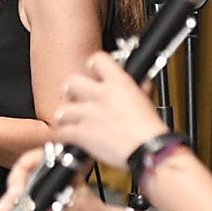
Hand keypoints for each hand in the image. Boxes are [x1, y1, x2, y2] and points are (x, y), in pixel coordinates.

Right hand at [0, 148, 133, 210]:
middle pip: (19, 179)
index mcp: (58, 171)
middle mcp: (43, 182)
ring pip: (12, 198)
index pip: (35, 160)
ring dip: (4, 206)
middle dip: (12, 190)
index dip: (24, 169)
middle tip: (11, 202)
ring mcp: (34, 200)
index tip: (21, 186)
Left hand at [54, 52, 167, 168]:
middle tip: (73, 97)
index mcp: (118, 83)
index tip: (91, 72)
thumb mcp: (145, 101)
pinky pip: (61, 132)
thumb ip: (136, 91)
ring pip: (62, 109)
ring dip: (64, 115)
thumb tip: (140, 86)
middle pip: (72, 81)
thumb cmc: (150, 130)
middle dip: (70, 90)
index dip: (92, 65)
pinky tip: (66, 138)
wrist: (147, 150)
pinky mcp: (81, 133)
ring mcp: (88, 114)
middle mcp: (100, 95)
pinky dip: (61, 136)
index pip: (98, 60)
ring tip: (68, 120)